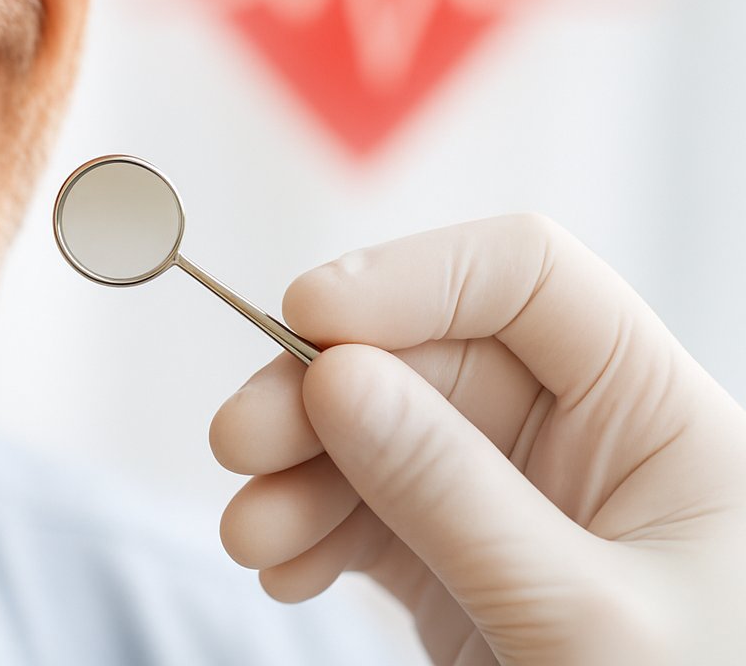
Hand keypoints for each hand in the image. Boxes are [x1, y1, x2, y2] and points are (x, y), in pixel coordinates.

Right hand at [207, 215, 745, 665]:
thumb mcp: (577, 614)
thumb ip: (455, 493)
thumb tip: (334, 378)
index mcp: (653, 413)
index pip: (527, 279)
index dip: (415, 276)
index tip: (308, 317)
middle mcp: (577, 435)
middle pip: (422, 355)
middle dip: (317, 393)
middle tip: (236, 443)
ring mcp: (508, 496)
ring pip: (374, 431)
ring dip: (294, 472)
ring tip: (249, 536)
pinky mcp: (455, 558)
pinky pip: (362, 511)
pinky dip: (307, 530)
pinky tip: (281, 571)